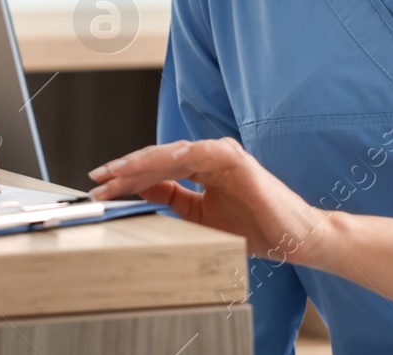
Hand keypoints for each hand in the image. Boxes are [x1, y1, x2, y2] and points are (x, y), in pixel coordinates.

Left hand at [88, 138, 331, 265]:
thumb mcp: (201, 217)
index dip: (127, 177)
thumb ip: (173, 199)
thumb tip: (138, 190)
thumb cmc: (255, 228)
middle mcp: (209, 155)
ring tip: (115, 174)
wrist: (295, 239)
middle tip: (97, 180)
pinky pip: (199, 154)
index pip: (156, 169)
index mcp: (202, 166)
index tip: (100, 186)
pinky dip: (176, 157)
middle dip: (125, 170)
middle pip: (158, 158)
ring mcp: (222, 154)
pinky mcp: (235, 159)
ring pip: (171, 153)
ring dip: (141, 163)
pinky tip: (154, 166)